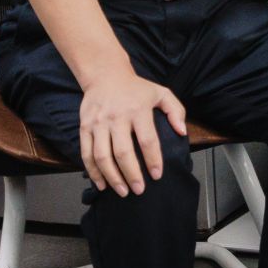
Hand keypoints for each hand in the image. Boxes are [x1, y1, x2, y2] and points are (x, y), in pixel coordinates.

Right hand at [79, 69, 186, 196]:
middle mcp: (116, 118)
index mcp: (138, 110)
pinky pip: (86, 153)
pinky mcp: (84, 127)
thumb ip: (176, 111)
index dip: (153, 160)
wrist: (105, 76)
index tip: (157, 175)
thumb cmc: (137, 89)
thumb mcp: (162, 93)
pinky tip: (101, 183)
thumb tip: (182, 132)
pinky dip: (93, 171)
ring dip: (112, 177)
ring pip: (102, 156)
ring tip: (122, 191)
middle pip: (122, 152)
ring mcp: (98, 123)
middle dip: (131, 174)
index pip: (147, 140)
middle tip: (139, 190)